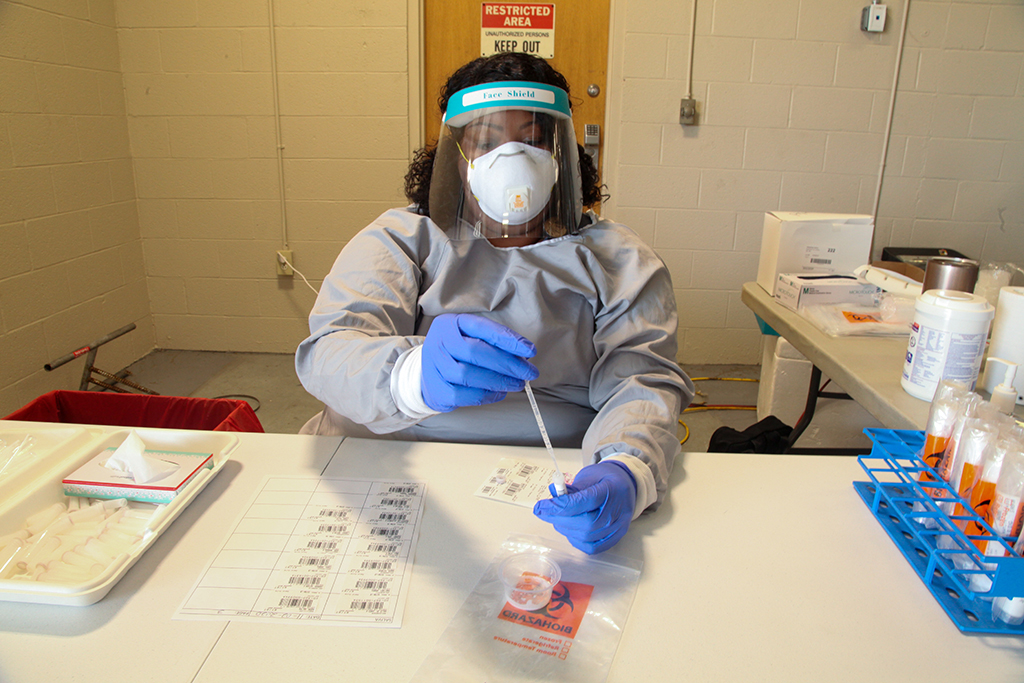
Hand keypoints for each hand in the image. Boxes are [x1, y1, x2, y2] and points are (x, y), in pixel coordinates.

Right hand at [421, 313, 538, 412]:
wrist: (428, 373)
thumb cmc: (457, 353)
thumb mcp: (470, 337)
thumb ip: (493, 343)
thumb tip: (524, 356)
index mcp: (450, 324)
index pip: (482, 328)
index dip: (508, 339)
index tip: (530, 350)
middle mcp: (438, 342)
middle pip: (475, 352)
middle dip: (507, 364)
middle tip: (528, 372)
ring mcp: (434, 366)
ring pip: (468, 375)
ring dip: (499, 381)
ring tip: (517, 384)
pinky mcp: (436, 389)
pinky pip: (463, 395)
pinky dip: (486, 396)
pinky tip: (499, 393)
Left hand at [533, 460, 636, 554]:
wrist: (625, 486)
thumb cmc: (606, 479)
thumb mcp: (588, 476)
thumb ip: (571, 488)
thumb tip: (552, 494)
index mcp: (611, 490)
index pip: (583, 502)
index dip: (559, 506)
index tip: (541, 506)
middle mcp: (618, 511)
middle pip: (586, 523)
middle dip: (559, 519)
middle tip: (545, 512)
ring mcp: (618, 527)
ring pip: (587, 537)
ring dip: (565, 529)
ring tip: (557, 518)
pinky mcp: (615, 538)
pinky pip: (592, 547)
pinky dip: (576, 540)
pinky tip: (570, 529)